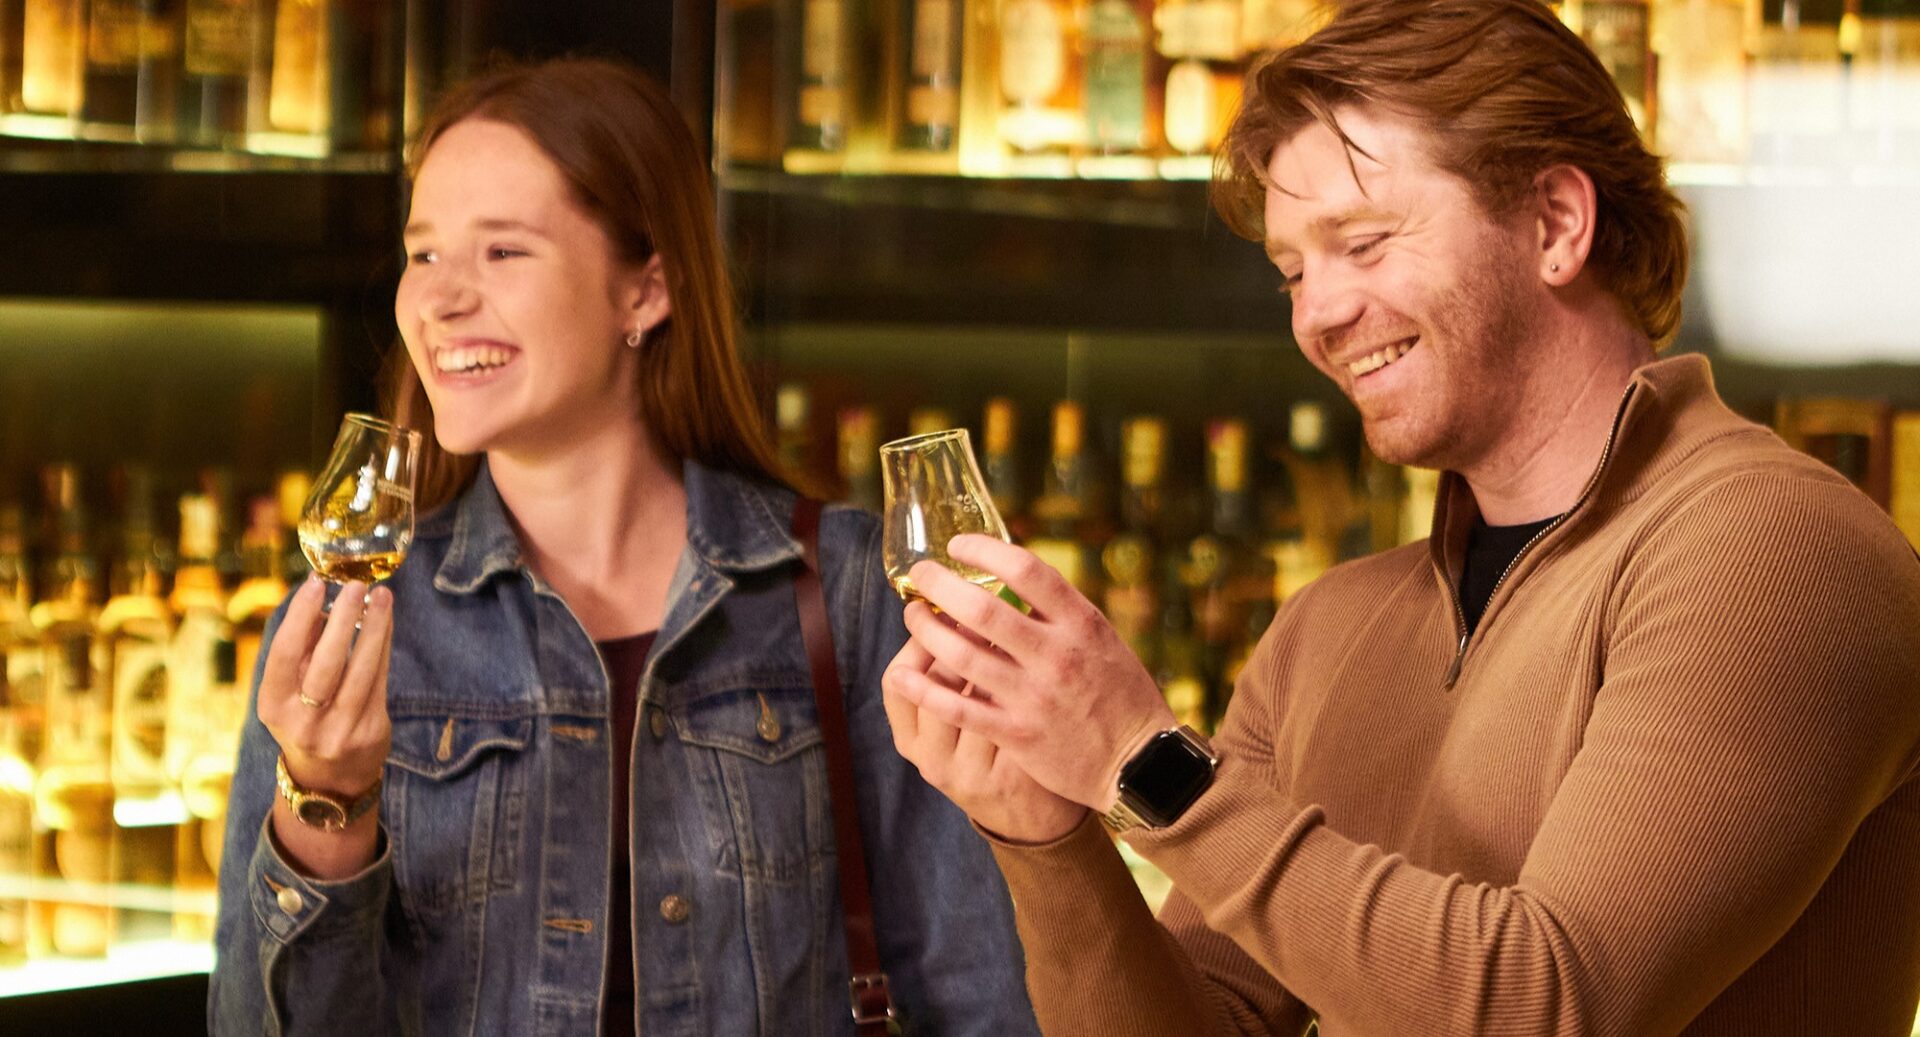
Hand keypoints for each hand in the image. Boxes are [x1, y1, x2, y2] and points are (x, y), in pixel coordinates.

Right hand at [256, 577, 393, 876]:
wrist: (329, 779)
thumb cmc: (306, 718)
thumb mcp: (288, 694)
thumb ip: (302, 652)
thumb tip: (323, 600)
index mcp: (273, 706)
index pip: (284, 655)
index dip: (300, 617)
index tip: (316, 583)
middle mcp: (302, 722)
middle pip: (325, 664)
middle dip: (343, 620)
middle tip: (356, 586)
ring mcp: (339, 730)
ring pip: (360, 671)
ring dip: (374, 629)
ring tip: (382, 597)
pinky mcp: (370, 732)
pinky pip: (380, 680)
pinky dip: (383, 647)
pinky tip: (386, 622)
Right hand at [882, 625, 1087, 843]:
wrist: (1032, 818)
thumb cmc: (988, 752)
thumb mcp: (950, 729)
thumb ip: (945, 679)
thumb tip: (950, 606)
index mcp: (911, 741)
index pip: (895, 681)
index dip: (916, 641)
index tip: (938, 608)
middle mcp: (933, 760)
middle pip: (931, 685)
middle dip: (955, 637)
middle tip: (976, 608)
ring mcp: (971, 772)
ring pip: (973, 699)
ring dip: (991, 656)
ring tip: (1007, 629)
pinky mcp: (1012, 777)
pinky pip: (1012, 717)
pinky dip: (1021, 684)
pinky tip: (1032, 661)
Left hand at [889, 534, 1174, 811]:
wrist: (1140, 763)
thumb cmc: (1121, 694)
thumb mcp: (1104, 640)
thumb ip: (1060, 613)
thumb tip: (1011, 575)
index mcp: (1081, 624)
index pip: (1026, 570)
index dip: (985, 550)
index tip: (959, 545)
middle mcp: (1056, 655)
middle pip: (983, 609)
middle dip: (941, 585)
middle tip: (922, 574)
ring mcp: (1033, 696)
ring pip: (961, 655)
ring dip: (926, 630)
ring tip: (913, 615)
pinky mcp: (1017, 734)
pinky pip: (958, 708)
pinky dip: (924, 688)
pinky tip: (902, 673)